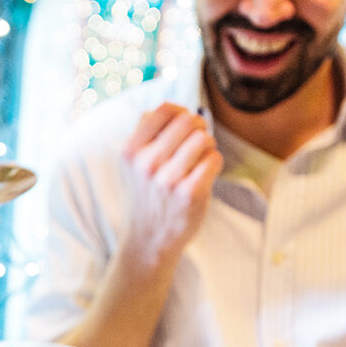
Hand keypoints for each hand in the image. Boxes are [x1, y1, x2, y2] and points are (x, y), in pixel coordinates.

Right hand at [119, 102, 222, 264]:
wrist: (149, 237)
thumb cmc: (149, 192)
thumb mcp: (136, 161)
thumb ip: (150, 132)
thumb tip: (178, 109)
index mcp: (131, 150)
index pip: (164, 109)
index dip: (181, 112)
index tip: (183, 126)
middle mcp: (147, 163)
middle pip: (188, 121)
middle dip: (199, 128)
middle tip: (198, 143)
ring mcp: (168, 179)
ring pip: (204, 139)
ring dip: (207, 147)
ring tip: (199, 161)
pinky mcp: (189, 194)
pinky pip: (214, 159)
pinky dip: (214, 163)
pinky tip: (204, 175)